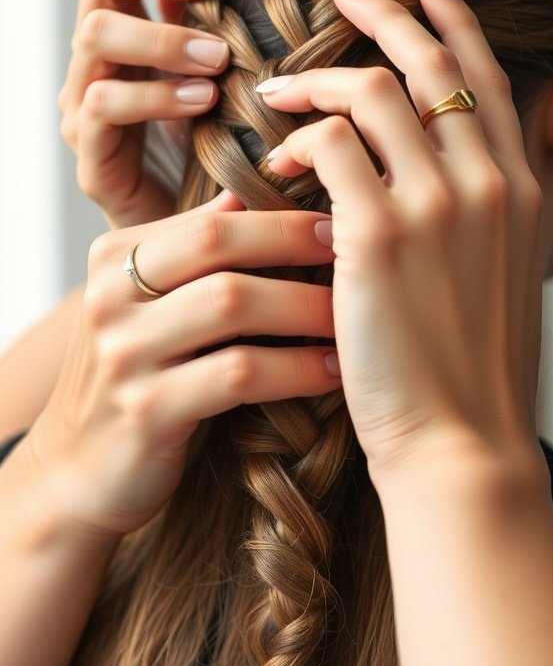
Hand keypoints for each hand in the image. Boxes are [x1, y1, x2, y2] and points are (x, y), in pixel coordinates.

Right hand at [22, 194, 338, 537]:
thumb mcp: (150, 307)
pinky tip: (331, 373)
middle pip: (218, 244)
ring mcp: (122, 354)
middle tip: (356, 257)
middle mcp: (110, 296)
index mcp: (113, 257)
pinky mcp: (145, 411)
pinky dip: (296, 369)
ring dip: (305, 309)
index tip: (339, 225)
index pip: (211, 219)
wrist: (83, 469)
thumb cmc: (140, 378)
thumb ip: (188, 251)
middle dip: (295, 245)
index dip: (282, 219)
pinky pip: (239, 374)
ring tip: (351, 321)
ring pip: (232, 303)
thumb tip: (240, 196)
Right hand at [59, 0, 228, 228]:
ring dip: (160, 36)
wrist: (193, 247)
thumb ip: (232, 37)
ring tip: (216, 58)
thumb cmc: (221, 158)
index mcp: (130, 34)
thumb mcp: (231, 86)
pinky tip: (203, 102)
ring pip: (94, 35)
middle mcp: (98, 63)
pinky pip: (104, 106)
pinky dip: (154, 96)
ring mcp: (86, 107)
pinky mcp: (92, 156)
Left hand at [259, 0, 543, 479]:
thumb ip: (483, 214)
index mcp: (521, 189)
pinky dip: (299, 141)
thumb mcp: (499, 278)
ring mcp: (439, 203)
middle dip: (387, 13)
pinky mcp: (382, 233)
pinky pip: (329, 146)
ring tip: (280, 94)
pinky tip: (278, 163)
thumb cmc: (471, 371)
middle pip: (432, 63)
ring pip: (371, 93)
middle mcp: (489, 181)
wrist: (464, 445)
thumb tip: (436, 172)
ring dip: (319, 82)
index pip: (486, 79)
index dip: (454, 22)